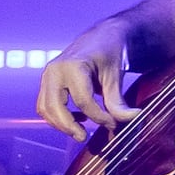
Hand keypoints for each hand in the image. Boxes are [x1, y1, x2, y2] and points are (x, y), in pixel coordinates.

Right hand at [39, 25, 136, 139]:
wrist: (102, 37)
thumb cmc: (110, 53)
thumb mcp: (116, 75)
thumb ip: (118, 100)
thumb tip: (130, 119)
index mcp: (73, 65)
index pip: (83, 100)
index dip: (98, 117)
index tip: (113, 124)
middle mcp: (55, 70)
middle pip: (54, 106)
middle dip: (67, 125)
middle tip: (83, 137)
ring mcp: (47, 76)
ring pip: (45, 107)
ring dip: (59, 123)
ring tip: (81, 131)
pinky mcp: (47, 82)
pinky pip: (45, 104)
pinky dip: (57, 116)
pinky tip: (78, 118)